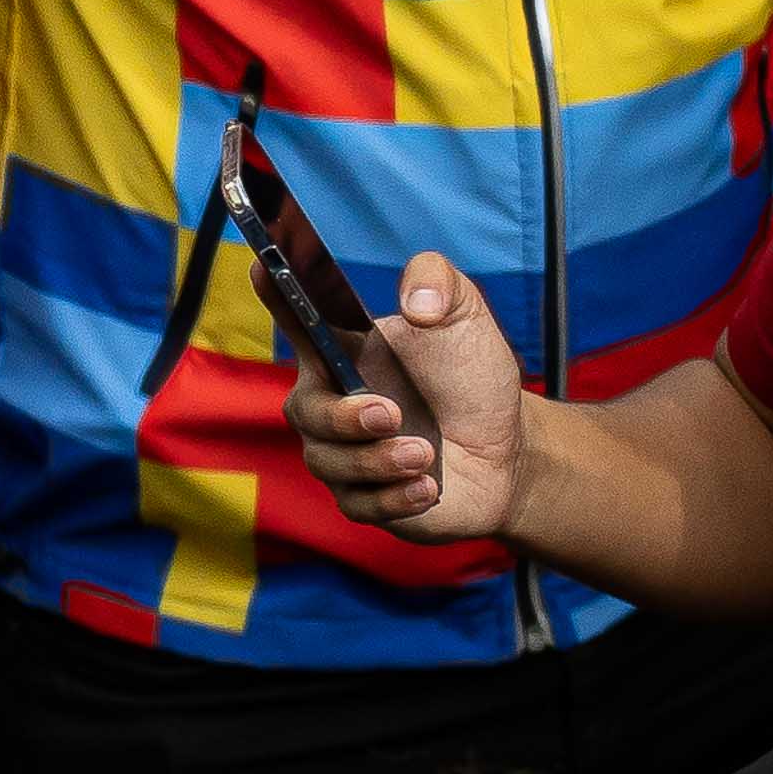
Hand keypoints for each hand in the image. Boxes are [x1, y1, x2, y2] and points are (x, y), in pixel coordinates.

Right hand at [288, 252, 522, 538]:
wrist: (508, 451)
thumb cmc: (474, 380)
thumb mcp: (465, 318)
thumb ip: (439, 283)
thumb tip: (414, 302)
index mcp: (342, 353)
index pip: (297, 319)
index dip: (274, 294)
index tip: (264, 268)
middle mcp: (331, 403)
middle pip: (304, 411)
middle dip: (343, 417)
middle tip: (392, 413)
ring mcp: (343, 454)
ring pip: (329, 462)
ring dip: (378, 460)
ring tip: (425, 453)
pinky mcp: (364, 500)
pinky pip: (357, 504)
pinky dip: (394, 498)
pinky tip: (429, 487)